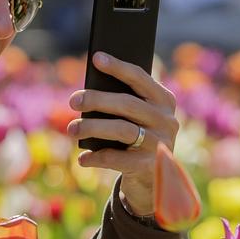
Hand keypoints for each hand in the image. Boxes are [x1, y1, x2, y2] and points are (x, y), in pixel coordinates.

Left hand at [65, 52, 179, 218]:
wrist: (155, 180)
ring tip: (71, 129)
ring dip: (93, 127)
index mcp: (164, 101)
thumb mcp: (136, 119)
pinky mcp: (151, 167)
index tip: (96, 58)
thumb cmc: (138, 139)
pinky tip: (83, 159)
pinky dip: (97, 158)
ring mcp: (160, 144)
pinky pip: (119, 159)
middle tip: (73, 100)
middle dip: (97, 100)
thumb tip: (88, 95)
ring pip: (122, 130)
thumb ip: (123, 104)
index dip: (118, 67)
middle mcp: (167, 120)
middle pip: (128, 104)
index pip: (140, 78)